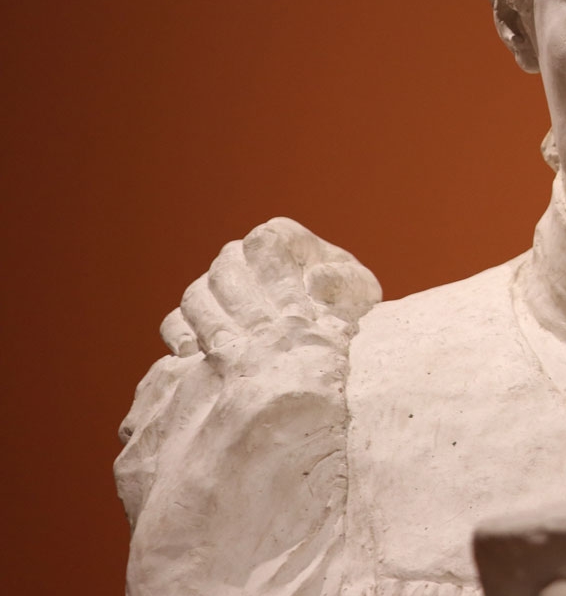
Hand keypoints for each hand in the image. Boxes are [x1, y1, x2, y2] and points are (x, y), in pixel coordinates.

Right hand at [161, 215, 379, 366]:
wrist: (330, 338)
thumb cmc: (346, 305)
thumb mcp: (358, 291)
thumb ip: (344, 281)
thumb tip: (318, 282)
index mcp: (281, 239)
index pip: (265, 242)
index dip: (277, 274)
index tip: (296, 308)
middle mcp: (243, 257)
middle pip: (225, 269)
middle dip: (243, 305)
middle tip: (259, 336)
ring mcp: (216, 287)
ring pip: (197, 295)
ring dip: (210, 323)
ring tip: (227, 349)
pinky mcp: (198, 318)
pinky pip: (176, 321)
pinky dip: (181, 336)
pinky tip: (194, 355)